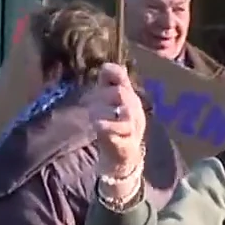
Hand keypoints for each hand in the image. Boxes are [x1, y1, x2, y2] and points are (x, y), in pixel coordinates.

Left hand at [87, 63, 145, 178]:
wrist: (123, 158)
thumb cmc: (114, 126)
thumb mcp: (110, 104)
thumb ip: (108, 84)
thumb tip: (106, 66)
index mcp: (129, 97)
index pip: (122, 78)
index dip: (112, 73)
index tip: (102, 73)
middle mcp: (134, 110)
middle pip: (122, 93)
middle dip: (104, 95)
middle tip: (90, 103)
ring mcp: (133, 127)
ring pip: (125, 112)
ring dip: (106, 111)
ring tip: (92, 115)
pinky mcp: (128, 144)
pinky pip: (120, 133)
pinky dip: (109, 128)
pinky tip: (97, 126)